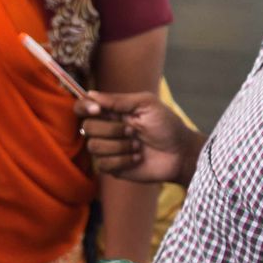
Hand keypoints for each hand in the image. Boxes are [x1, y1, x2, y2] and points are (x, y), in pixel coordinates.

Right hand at [77, 91, 197, 185]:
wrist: (180, 153)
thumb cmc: (167, 126)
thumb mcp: (146, 105)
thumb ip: (118, 100)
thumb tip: (90, 94)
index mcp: (110, 112)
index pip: (82, 107)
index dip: (84, 108)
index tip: (98, 110)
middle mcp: (105, 130)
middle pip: (86, 127)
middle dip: (112, 130)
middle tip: (133, 131)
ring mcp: (107, 149)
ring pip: (94, 146)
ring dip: (120, 146)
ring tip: (138, 146)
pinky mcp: (112, 167)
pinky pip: (103, 163)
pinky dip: (124, 160)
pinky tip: (137, 157)